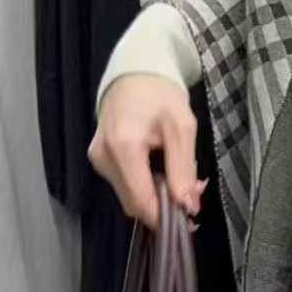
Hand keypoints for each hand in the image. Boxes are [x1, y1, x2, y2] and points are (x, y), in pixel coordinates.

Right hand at [88, 73, 205, 229]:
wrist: (135, 73)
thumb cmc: (160, 95)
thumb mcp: (182, 127)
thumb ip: (183, 169)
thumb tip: (187, 206)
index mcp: (124, 146)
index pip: (142, 201)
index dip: (166, 217)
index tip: (190, 218)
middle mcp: (104, 157)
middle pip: (135, 204)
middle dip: (165, 206)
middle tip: (192, 193)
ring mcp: (98, 159)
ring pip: (130, 198)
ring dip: (156, 198)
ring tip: (180, 180)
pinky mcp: (100, 160)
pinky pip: (124, 185)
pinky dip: (146, 187)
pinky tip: (162, 173)